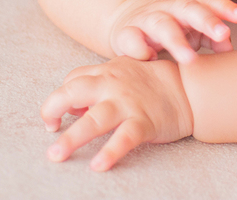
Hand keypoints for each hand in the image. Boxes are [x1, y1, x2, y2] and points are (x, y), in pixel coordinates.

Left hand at [42, 56, 193, 170]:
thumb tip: (73, 107)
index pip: (72, 81)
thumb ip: (98, 83)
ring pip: (93, 120)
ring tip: (56, 155)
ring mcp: (127, 104)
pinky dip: (110, 152)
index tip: (57, 118)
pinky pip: (123, 138)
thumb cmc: (152, 82)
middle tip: (48, 129)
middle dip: (53, 109)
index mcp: (106, 72)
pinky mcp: (143, 122)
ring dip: (72, 138)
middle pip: (73, 92)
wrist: (189, 88)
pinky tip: (98, 166)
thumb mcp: (123, 71)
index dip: (60, 99)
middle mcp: (112, 85)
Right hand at [108, 0, 236, 62]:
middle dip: (206, 19)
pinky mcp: (125, 33)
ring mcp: (146, 18)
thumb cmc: (170, 24)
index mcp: (188, 2)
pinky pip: (130, 37)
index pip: (207, 0)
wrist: (125, 12)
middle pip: (188, 8)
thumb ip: (213, 37)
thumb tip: (229, 48)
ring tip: (190, 59)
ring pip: (161, 24)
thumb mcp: (193, 27)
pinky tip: (149, 57)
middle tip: (223, 33)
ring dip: (176, 40)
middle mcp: (168, 6)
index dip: (224, 6)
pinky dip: (139, 47)